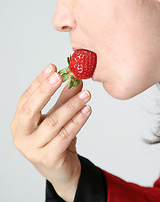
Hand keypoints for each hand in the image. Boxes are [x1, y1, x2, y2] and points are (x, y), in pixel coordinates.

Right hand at [10, 64, 91, 201]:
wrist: (61, 170)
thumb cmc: (55, 141)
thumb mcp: (58, 117)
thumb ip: (64, 100)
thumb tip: (74, 81)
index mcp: (19, 123)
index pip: (26, 98)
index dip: (38, 82)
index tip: (52, 67)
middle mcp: (21, 135)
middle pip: (30, 109)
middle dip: (46, 91)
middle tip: (60, 76)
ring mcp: (32, 149)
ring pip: (52, 123)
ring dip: (71, 105)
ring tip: (86, 94)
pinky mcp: (47, 158)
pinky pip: (64, 136)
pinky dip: (77, 121)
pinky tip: (87, 110)